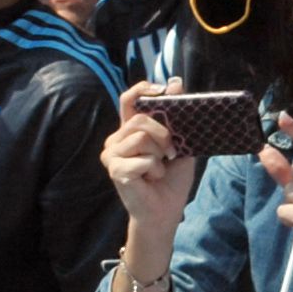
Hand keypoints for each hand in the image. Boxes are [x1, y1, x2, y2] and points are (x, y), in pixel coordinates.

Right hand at [101, 85, 198, 235]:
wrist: (166, 209)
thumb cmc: (171, 177)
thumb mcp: (180, 142)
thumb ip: (176, 116)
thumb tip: (176, 82)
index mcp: (131, 130)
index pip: (129, 100)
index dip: (142, 90)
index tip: (161, 90)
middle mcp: (117, 139)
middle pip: (140, 119)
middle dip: (164, 134)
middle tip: (172, 152)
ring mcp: (112, 154)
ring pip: (141, 137)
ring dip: (159, 154)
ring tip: (159, 168)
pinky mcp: (114, 170)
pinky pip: (143, 159)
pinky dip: (155, 169)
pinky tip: (152, 178)